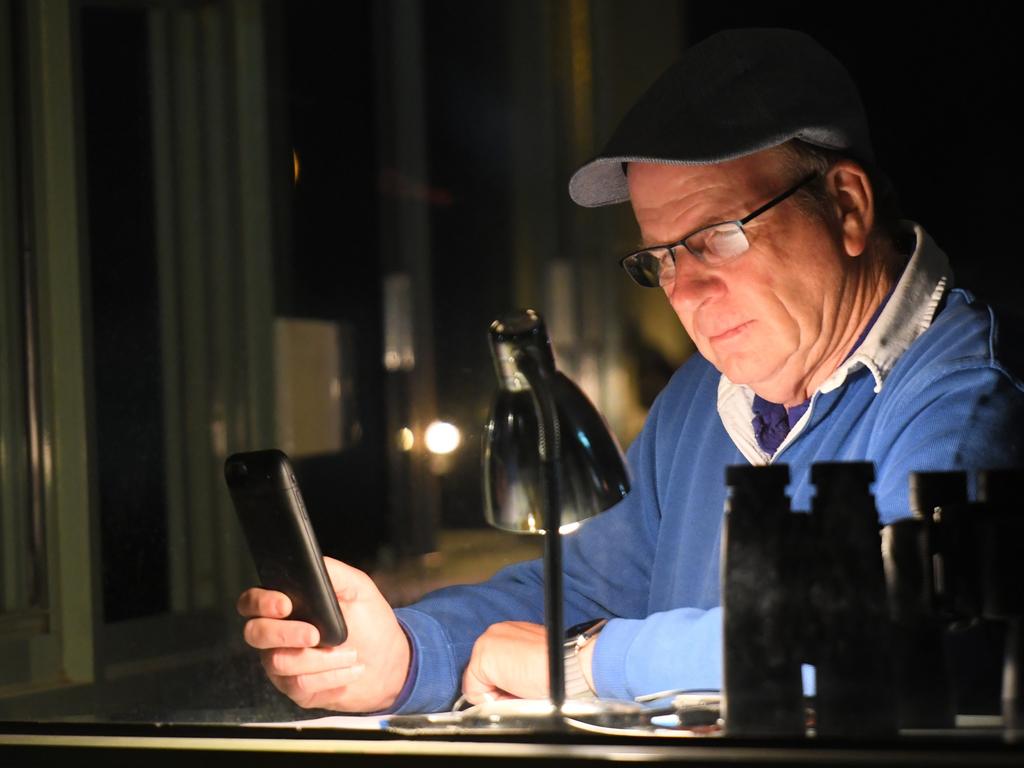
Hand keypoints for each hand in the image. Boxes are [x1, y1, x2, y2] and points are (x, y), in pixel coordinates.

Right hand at [237, 557, 410, 712]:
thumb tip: (310, 565)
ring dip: (321, 659)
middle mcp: (277, 635)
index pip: (252, 602)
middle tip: (316, 635)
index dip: (261, 603)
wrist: (389, 663)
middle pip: (255, 634)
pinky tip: (349, 671)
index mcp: (287, 606)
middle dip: (286, 633)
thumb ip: (332, 573)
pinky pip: (299, 684)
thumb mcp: (357, 589)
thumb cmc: (371, 623)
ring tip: (350, 653)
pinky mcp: (295, 689)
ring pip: (279, 662)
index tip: (286, 605)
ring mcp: (283, 664)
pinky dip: (330, 676)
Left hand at [461, 621, 551, 703]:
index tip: (522, 686)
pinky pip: (474, 692)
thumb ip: (519, 666)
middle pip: (483, 673)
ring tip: (520, 690)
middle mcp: (496, 632)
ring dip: (497, 694)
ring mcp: (487, 643)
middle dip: (499, 688)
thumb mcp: (536, 662)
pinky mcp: (483, 659)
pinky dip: (491, 700)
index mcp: (510, 631)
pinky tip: (511, 692)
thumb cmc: (559, 667)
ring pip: (478, 684)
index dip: (506, 682)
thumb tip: (511, 684)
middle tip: (522, 689)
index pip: (494, 663)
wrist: (566, 665)